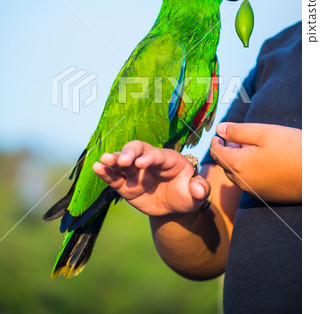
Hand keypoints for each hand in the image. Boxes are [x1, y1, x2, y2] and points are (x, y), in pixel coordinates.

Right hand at [93, 141, 210, 215]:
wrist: (176, 205)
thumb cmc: (188, 194)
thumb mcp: (197, 193)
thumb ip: (199, 189)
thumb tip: (200, 189)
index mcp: (169, 159)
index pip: (158, 155)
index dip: (150, 158)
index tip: (141, 163)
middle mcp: (150, 161)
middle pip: (137, 150)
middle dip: (129, 153)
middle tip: (121, 160)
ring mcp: (136, 172)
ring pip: (122, 162)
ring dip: (113, 160)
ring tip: (103, 161)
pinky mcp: (126, 185)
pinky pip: (115, 178)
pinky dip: (106, 173)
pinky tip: (97, 168)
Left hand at [210, 122, 301, 202]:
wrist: (317, 172)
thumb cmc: (291, 148)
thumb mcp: (263, 133)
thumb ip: (238, 131)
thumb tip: (219, 129)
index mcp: (239, 165)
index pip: (217, 154)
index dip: (215, 142)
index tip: (218, 135)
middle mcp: (243, 182)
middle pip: (225, 165)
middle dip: (225, 151)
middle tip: (232, 138)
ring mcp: (255, 191)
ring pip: (236, 175)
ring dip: (236, 161)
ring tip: (246, 147)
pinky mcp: (266, 195)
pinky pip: (249, 183)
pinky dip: (247, 171)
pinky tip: (259, 160)